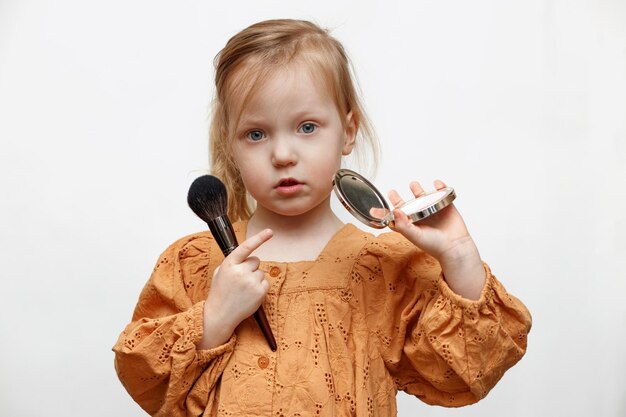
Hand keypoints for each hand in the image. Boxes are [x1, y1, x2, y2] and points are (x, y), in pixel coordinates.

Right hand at [197, 228, 272, 348]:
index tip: (270, 231)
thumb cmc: (220, 293)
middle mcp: (240, 271)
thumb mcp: (219, 273)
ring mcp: (251, 282)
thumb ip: (233, 262)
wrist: (219, 315)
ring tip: (243, 290)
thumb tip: (247, 256)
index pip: (246, 247)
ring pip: (261, 272)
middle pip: (256, 261)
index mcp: (229, 263)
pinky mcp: (260, 292)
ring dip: (255, 279)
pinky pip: (266, 283)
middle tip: (240, 280)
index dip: (259, 238)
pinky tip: (249, 295)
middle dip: (251, 268)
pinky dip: (260, 288)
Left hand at [388, 180, 484, 298]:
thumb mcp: (415, 236)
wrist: (455, 246)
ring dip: (418, 190)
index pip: (397, 216)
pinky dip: (440, 187)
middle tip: (393, 192)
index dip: (389, 210)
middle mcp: (421, 217)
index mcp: (411, 224)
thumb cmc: (435, 245)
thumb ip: (403, 225)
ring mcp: (433, 211)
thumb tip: (395, 211)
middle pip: (409, 205)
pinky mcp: (445, 206)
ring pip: (424, 197)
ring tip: (413, 185)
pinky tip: (437, 184)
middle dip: (399, 198)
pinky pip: (441, 194)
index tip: (378, 205)